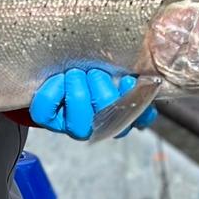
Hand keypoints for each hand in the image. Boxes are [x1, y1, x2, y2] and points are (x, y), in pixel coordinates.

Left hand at [28, 69, 157, 140]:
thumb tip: (153, 81)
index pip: (132, 119)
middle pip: (103, 113)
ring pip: (78, 117)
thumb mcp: (115, 74)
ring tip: (77, 73)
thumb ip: (134, 81)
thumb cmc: (90, 72)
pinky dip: (53, 89)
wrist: (58, 73)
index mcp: (116, 118)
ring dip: (78, 86)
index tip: (128, 79)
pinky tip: (59, 78)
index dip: (130, 98)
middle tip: (94, 72)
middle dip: (100, 86)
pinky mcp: (46, 118)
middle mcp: (94, 127)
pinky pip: (47, 107)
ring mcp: (69, 125)